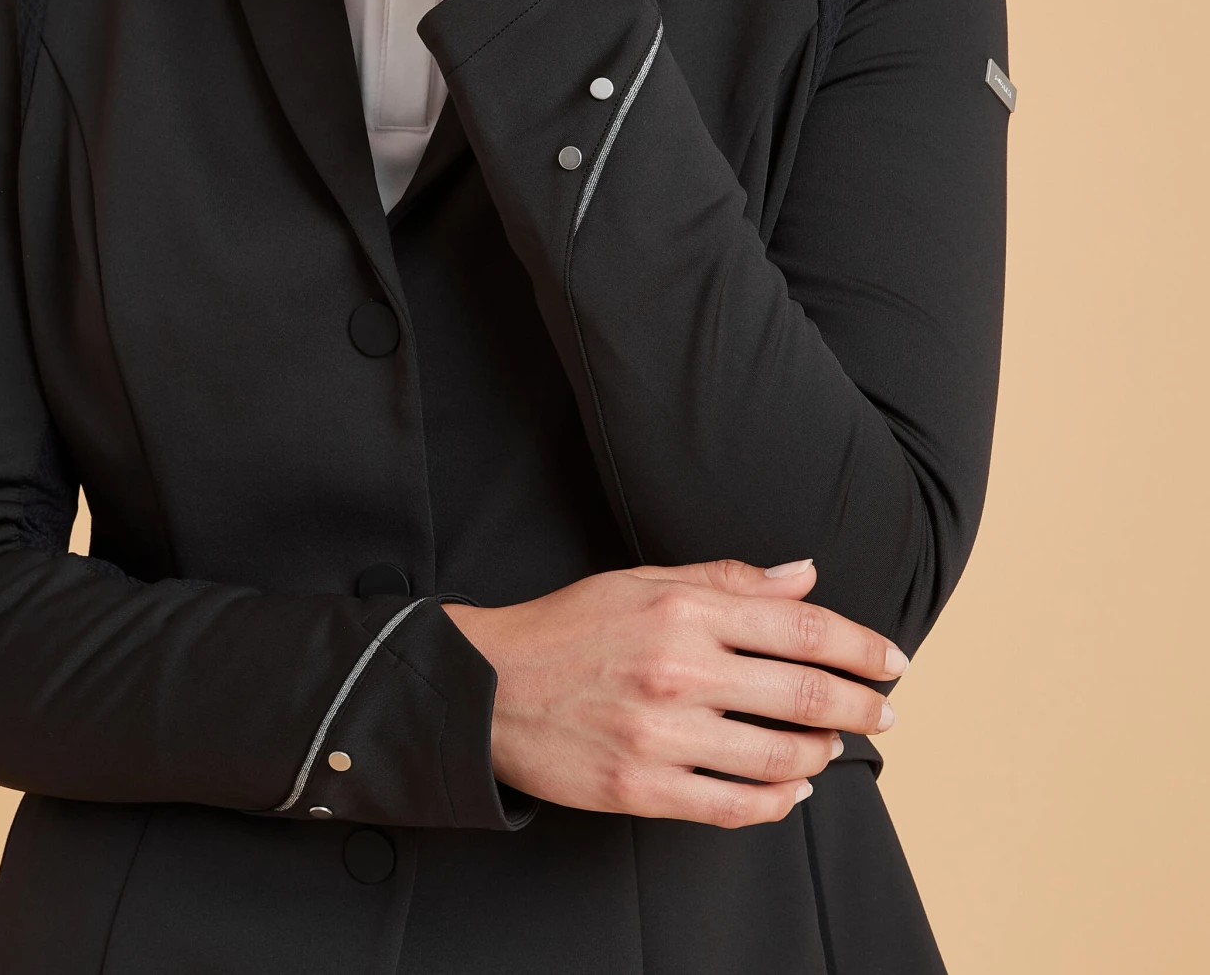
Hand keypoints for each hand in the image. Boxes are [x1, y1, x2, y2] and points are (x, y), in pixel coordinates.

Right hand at [442, 558, 906, 828]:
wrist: (488, 686)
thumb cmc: (568, 627)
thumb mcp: (642, 580)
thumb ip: (728, 578)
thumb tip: (804, 575)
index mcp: (684, 610)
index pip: (804, 628)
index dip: (862, 647)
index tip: (893, 661)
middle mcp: (679, 671)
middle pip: (805, 694)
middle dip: (862, 706)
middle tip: (885, 713)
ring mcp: (662, 736)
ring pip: (780, 757)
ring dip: (823, 755)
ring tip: (833, 747)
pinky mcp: (642, 788)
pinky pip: (733, 807)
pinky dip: (778, 802)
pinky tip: (793, 791)